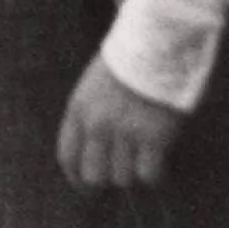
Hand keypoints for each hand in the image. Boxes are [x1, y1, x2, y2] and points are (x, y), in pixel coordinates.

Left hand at [57, 51, 186, 188]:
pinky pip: (149, 174)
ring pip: (123, 178)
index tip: (87, 188)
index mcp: (79, 109)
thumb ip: (90, 116)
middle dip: (107, 181)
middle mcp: (97, 124)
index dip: (76, 179)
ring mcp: (125, 132)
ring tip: (145, 156)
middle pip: (94, 176)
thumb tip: (97, 153)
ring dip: (134, 172)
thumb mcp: (94, 84)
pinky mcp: (154, 137)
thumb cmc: (131, 59)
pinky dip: (155, 174)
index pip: (67, 158)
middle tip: (122, 175)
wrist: (159, 39)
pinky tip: (160, 162)